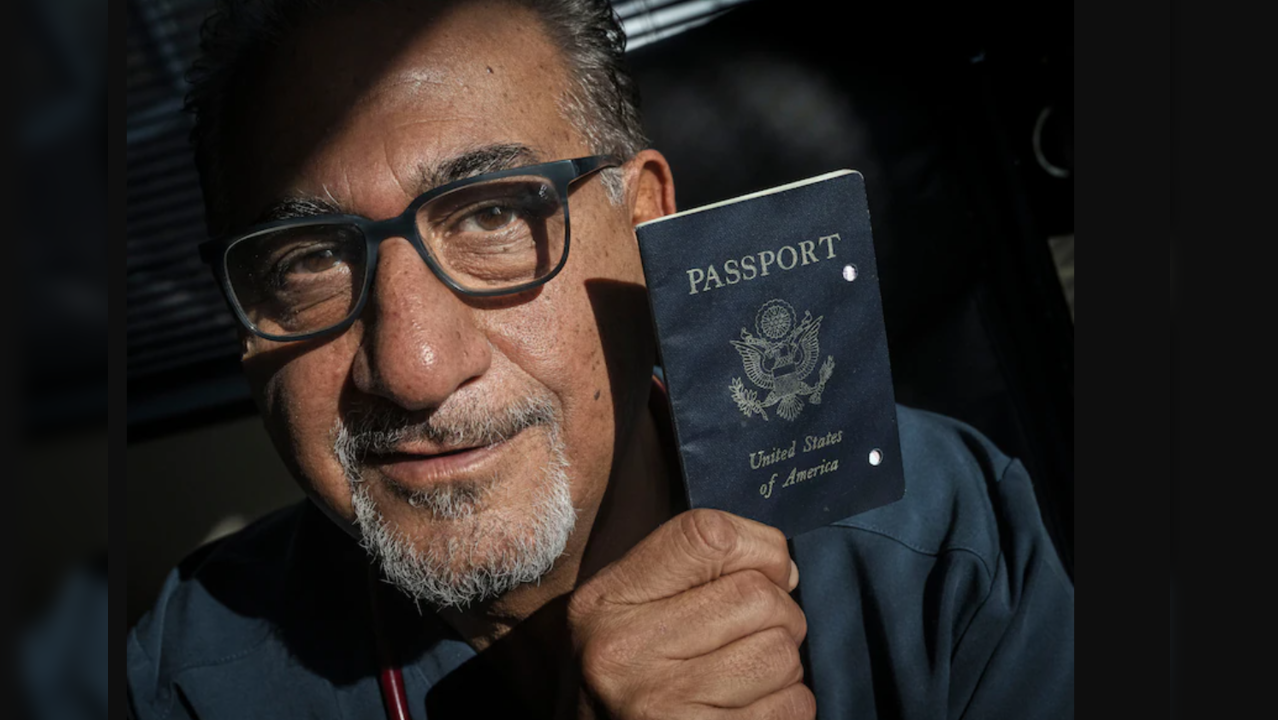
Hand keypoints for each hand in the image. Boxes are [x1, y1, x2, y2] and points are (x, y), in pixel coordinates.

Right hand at [567, 509, 814, 718]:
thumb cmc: (632, 668)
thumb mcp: (633, 605)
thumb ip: (696, 570)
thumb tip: (785, 572)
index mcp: (608, 600)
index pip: (710, 537)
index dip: (759, 548)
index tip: (763, 572)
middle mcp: (627, 648)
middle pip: (758, 597)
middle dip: (780, 613)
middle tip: (757, 632)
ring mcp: (662, 703)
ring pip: (780, 654)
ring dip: (783, 664)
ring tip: (748, 672)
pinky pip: (791, 707)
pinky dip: (788, 704)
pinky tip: (752, 705)